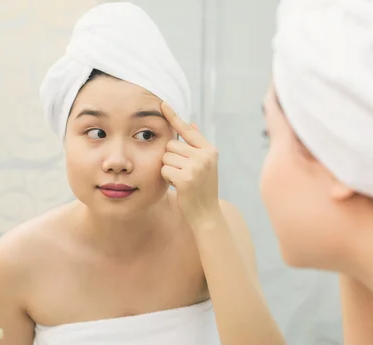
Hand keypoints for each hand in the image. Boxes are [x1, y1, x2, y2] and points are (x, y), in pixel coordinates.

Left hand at [160, 102, 220, 226]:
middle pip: (172, 145)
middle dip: (171, 158)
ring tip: (181, 180)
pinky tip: (178, 186)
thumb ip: (197, 145)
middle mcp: (205, 156)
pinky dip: (167, 178)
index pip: (187, 130)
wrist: (206, 214)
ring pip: (166, 157)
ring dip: (168, 168)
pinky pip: (164, 170)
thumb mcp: (205, 164)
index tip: (162, 103)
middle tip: (183, 173)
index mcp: (210, 150)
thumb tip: (191, 123)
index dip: (173, 116)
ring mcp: (196, 167)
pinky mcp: (185, 179)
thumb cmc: (202, 189)